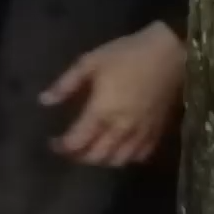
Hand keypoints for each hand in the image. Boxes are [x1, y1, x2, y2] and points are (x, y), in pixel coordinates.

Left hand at [40, 21, 184, 167]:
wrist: (170, 53)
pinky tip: (120, 148)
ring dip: (101, 160)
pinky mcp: (156, 133)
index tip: (52, 142)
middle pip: (95, 157)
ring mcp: (140, 134)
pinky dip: (126, 158)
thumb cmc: (127, 54)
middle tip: (70, 148)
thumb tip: (44, 101)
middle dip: (79, 157)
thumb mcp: (91, 61)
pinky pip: (139, 156)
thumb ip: (66, 84)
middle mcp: (120, 129)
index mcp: (101, 112)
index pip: (76, 142)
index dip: (61, 147)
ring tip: (92, 149)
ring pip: (117, 161)